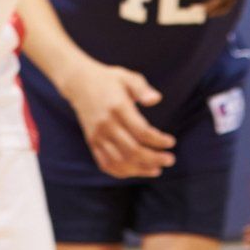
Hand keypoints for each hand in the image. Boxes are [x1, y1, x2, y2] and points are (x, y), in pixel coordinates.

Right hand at [60, 59, 175, 177]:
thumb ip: (142, 88)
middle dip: (154, 158)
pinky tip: (136, 170)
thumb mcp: (127, 77)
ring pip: (120, 161)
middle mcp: (106, 124)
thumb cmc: (107, 80)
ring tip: (157, 169)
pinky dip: (122, 172)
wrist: (78, 83)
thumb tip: (156, 99)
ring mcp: (97, 135)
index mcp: (117, 108)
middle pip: (132, 150)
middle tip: (169, 159)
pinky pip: (105, 164)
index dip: (158, 141)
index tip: (171, 141)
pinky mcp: (92, 142)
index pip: (141, 132)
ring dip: (140, 169)